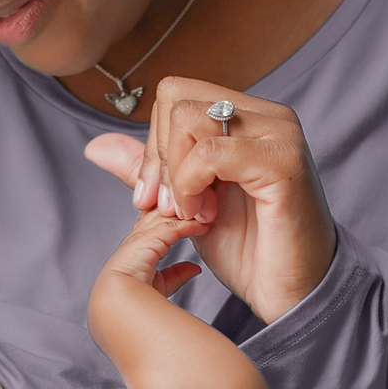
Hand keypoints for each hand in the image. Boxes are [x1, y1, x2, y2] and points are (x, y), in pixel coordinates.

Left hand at [85, 77, 336, 323]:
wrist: (290, 294)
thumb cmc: (249, 251)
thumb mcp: (185, 204)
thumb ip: (151, 171)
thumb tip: (96, 145)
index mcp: (246, 116)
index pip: (174, 94)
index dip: (151, 144)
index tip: (153, 197)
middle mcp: (266, 115)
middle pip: (175, 97)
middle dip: (157, 157)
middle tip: (170, 207)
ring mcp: (279, 133)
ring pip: (189, 118)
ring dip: (175, 173)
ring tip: (193, 213)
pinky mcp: (284, 162)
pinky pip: (212, 152)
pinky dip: (192, 185)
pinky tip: (205, 216)